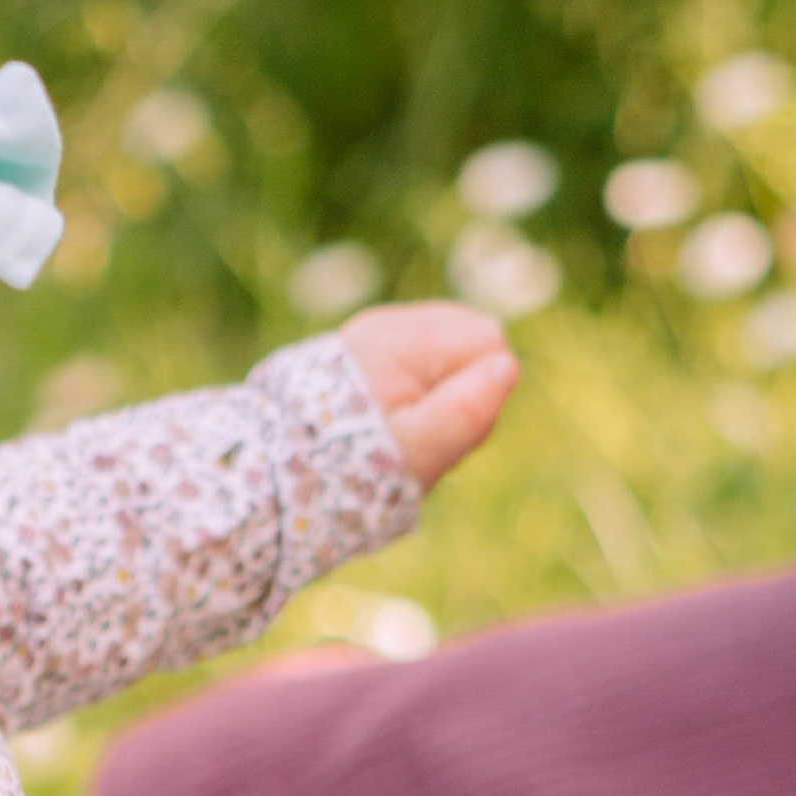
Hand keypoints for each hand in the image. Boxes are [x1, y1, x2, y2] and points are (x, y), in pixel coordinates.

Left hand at [340, 301, 519, 490]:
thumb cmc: (353, 467)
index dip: (484, 391)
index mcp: (402, 340)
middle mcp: (389, 323)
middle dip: (466, 392)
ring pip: (451, 353)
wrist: (286, 472)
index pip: (489, 341)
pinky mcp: (371, 350)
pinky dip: (421, 392)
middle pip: (473, 342)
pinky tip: (400, 421)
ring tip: (410, 433)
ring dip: (445, 395)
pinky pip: (423, 361)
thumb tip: (509, 367)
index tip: (451, 430)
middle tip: (428, 437)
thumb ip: (465, 411)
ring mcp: (378, 334)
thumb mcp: (416, 449)